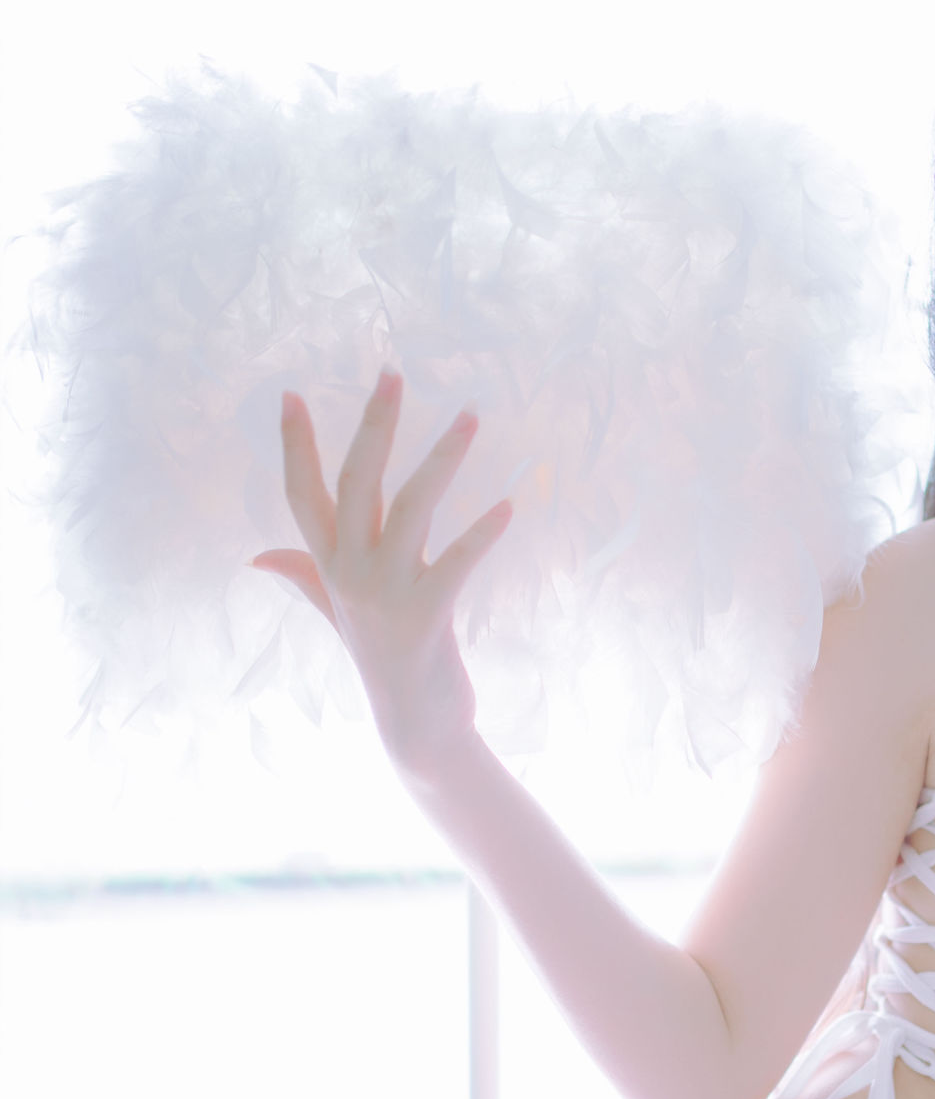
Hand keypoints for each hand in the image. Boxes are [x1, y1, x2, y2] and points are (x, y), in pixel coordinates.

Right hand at [251, 370, 512, 778]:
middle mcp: (348, 574)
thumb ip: (303, 577)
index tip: (292, 393)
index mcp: (327, 566)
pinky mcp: (425, 616)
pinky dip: (483, 532)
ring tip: (471, 415)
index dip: (294, 445)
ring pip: (409, 508)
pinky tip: (510, 505)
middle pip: (354, 483)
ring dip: (442, 458)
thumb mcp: (337, 613)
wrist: (415, 725)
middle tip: (393, 373)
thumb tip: (259, 557)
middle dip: (373, 425)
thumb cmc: (382, 660)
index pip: (301, 494)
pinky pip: (456, 561)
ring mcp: (384, 595)